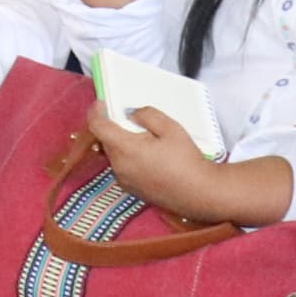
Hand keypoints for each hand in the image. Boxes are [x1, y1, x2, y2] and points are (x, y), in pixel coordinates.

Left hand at [85, 102, 211, 213]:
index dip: (96, 112)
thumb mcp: (170, 128)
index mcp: (125, 149)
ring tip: (143, 139)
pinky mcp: (131, 190)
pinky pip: (122, 168)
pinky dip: (127, 158)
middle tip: (129, 119)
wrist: (199, 193)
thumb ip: (147, 115)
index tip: (101, 103)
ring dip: (120, 144)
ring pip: (113, 155)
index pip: (98, 127)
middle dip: (112, 127)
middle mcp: (119, 166)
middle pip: (104, 141)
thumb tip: (131, 115)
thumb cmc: (186, 160)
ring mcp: (124, 180)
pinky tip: (147, 157)